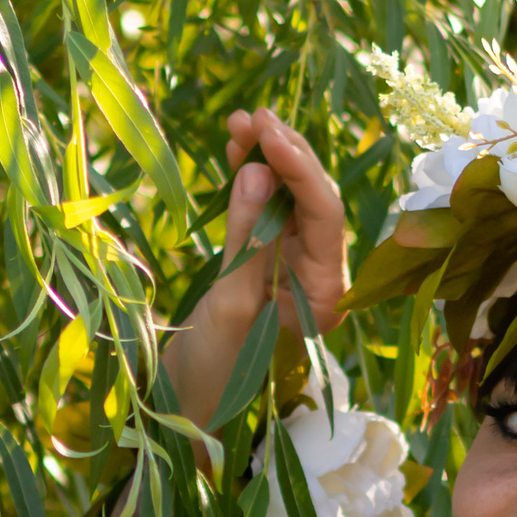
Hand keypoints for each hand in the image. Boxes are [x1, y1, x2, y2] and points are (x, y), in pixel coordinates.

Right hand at [162, 109, 347, 425]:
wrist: (189, 399)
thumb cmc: (212, 370)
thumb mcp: (229, 304)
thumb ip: (248, 238)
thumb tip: (256, 170)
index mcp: (327, 296)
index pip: (326, 217)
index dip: (299, 171)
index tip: (268, 134)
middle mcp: (321, 277)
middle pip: (312, 200)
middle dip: (284, 154)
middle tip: (253, 117)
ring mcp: (296, 266)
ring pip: (288, 198)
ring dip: (265, 158)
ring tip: (239, 124)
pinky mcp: (268, 259)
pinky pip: (266, 209)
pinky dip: (250, 179)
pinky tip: (234, 149)